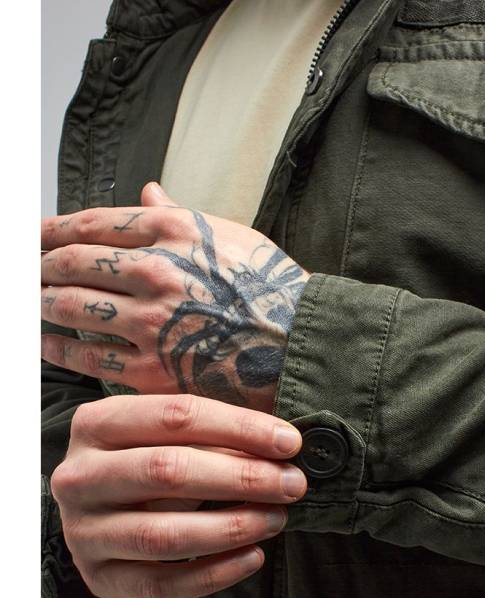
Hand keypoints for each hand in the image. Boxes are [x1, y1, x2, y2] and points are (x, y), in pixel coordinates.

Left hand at [41, 183, 310, 412]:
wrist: (304, 347)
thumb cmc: (274, 290)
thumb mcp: (233, 236)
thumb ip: (180, 213)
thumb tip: (145, 189)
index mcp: (173, 230)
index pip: (91, 224)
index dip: (52, 229)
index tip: (35, 235)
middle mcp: (155, 271)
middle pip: (71, 264)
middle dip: (39, 267)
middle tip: (26, 272)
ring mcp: (151, 321)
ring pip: (70, 308)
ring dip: (41, 304)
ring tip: (30, 304)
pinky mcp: (152, 369)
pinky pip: (88, 356)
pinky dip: (59, 348)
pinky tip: (46, 343)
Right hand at [51, 394, 306, 597]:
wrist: (95, 518)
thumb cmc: (143, 463)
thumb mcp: (163, 437)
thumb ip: (211, 435)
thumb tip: (280, 444)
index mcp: (96, 424)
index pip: (175, 416)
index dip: (239, 427)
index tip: (289, 442)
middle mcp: (80, 476)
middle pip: (167, 471)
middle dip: (241, 477)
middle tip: (291, 483)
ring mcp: (83, 531)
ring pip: (163, 534)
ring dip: (231, 527)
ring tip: (276, 519)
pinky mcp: (99, 578)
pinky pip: (161, 583)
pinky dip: (213, 574)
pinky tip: (253, 557)